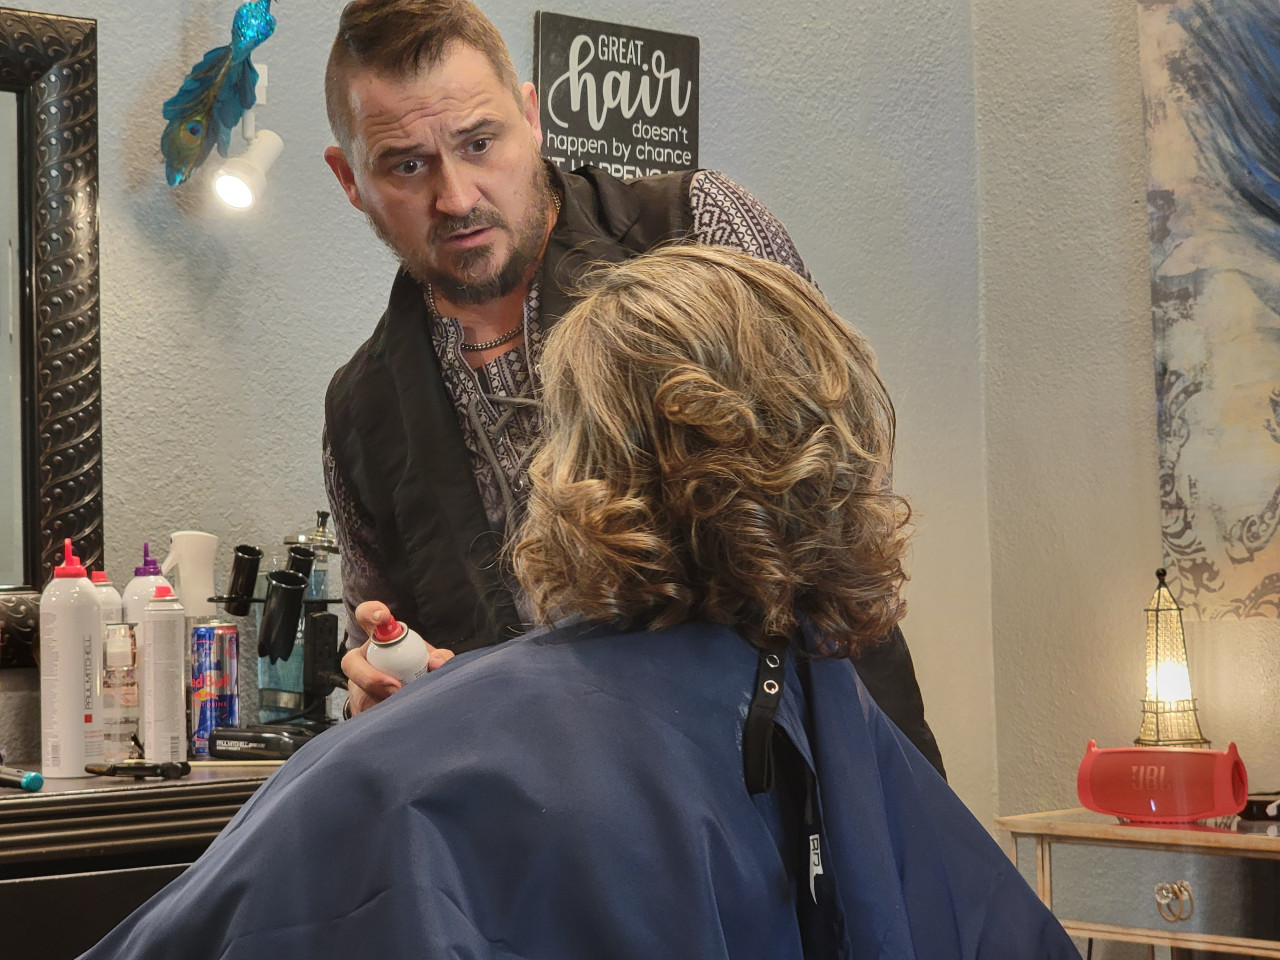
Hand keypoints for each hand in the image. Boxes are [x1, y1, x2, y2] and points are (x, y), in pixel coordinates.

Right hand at [340, 600, 454, 716]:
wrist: (407, 700)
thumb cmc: (418, 672)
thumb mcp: (431, 660)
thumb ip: (441, 658)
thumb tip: (435, 662)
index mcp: (379, 640)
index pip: (367, 617)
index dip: (371, 613)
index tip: (383, 617)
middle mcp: (363, 660)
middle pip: (351, 662)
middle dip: (370, 676)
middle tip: (395, 687)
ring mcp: (357, 686)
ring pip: (358, 694)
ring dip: (380, 703)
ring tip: (402, 709)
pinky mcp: (358, 710)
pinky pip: (365, 715)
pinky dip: (384, 719)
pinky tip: (398, 720)